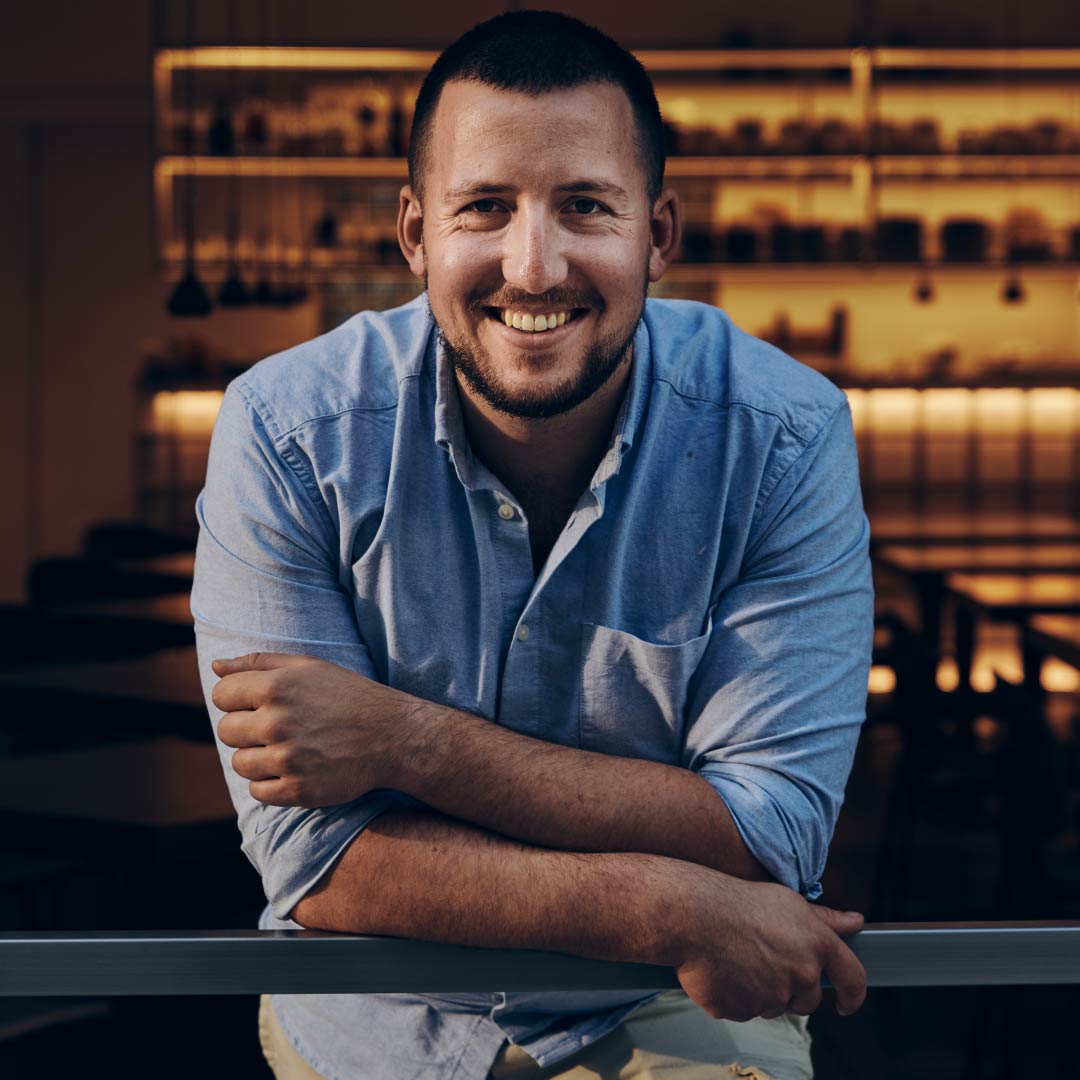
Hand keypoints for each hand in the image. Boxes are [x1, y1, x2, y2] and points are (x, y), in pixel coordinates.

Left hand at [211, 652, 421, 808]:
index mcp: (277, 687)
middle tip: (278, 728)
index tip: (259, 704)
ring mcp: (288, 759)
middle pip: (226, 731)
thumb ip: (259, 663)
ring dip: (257, 758)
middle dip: (246, 729)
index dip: (238, 699)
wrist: (393, 736)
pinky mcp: (298, 790)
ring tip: (287, 749)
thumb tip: (215, 667)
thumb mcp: (309, 667)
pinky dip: (270, 784)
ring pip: (240, 764)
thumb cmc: (348, 696)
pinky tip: (294, 769)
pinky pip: (258, 792)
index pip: (222, 695)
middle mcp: (278, 723)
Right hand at [671, 872, 866, 1021]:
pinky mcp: (744, 1011)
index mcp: (817, 945)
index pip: (853, 979)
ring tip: (736, 958)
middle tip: (765, 960)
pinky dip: (734, 996)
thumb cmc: (739, 901)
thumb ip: (825, 918)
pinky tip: (722, 970)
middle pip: (808, 1000)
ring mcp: (772, 997)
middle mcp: (801, 975)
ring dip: (760, 991)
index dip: (853, 995)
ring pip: (773, 1005)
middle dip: (792, 988)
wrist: (693, 915)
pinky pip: (743, 1010)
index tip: (846, 1003)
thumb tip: (856, 922)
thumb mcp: (787, 901)